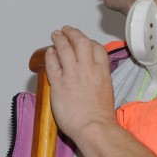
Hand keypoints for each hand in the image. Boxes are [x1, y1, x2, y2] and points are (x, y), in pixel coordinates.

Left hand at [43, 26, 116, 143]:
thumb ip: (99, 81)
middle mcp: (88, 69)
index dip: (89, 41)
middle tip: (66, 30)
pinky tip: (49, 52)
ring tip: (55, 34)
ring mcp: (72, 74)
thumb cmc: (101, 116)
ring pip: (65, 49)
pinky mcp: (59, 83)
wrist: (94, 126)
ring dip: (59, 39)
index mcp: (102, 72)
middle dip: (73, 33)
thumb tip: (93, 81)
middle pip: (80, 42)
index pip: (97, 48)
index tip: (85, 41)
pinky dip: (50, 55)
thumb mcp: (107, 92)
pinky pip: (52, 64)